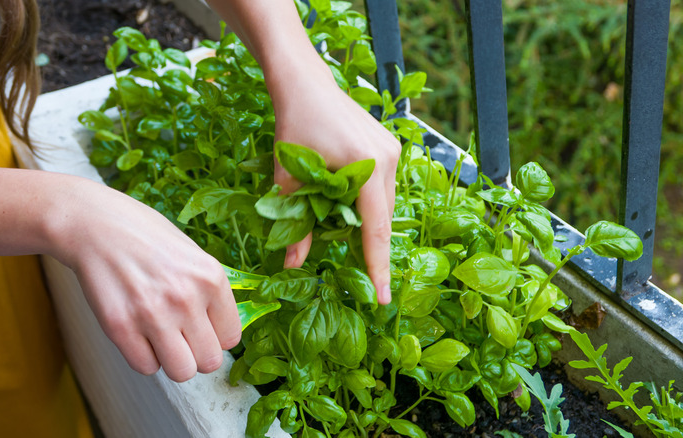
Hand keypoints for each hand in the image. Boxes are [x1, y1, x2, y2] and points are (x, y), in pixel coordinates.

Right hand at [50, 179, 241, 381]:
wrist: (95, 224)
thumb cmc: (145, 236)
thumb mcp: (193, 254)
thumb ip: (210, 292)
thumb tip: (221, 330)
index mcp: (211, 278)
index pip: (231, 338)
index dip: (215, 336)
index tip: (202, 328)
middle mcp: (186, 298)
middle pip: (209, 361)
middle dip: (196, 353)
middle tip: (181, 336)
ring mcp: (153, 314)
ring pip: (181, 372)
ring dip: (171, 360)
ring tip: (160, 337)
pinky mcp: (120, 327)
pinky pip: (146, 367)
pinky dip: (143, 356)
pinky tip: (138, 333)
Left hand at [269, 66, 399, 304]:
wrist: (305, 84)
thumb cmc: (294, 126)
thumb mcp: (289, 178)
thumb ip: (295, 223)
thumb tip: (291, 265)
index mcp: (366, 167)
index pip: (375, 229)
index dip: (378, 267)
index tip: (383, 298)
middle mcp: (388, 159)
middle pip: (382, 218)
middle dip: (370, 247)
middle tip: (361, 278)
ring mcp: (392, 150)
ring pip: (383, 203)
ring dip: (367, 222)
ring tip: (345, 235)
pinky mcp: (389, 145)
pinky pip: (382, 187)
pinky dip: (368, 203)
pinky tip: (348, 208)